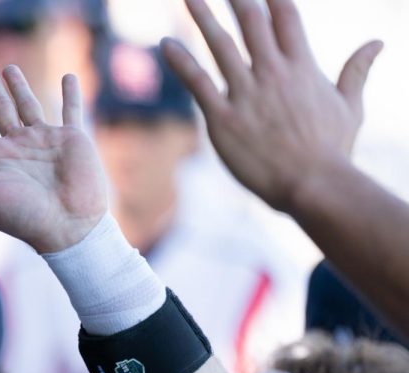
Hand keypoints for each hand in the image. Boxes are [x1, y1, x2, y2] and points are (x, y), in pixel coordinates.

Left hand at [0, 63, 107, 253]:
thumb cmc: (22, 219)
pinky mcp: (72, 139)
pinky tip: (68, 77)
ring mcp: (44, 142)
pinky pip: (71, 111)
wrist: (68, 229)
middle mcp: (16, 148)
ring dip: (19, 87)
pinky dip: (71, 94)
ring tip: (9, 68)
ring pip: (29, 106)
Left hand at [161, 0, 381, 211]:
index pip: (286, 18)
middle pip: (252, 23)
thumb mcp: (350, 105)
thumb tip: (377, 42)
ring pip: (220, 45)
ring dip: (203, 18)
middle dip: (237, 0)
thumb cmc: (333, 150)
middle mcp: (273, 73)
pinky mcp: (223, 117)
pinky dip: (181, 61)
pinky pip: (197, 82)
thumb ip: (357, 71)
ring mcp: (247, 94)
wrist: (312, 184)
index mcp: (303, 67)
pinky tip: (166, 43)